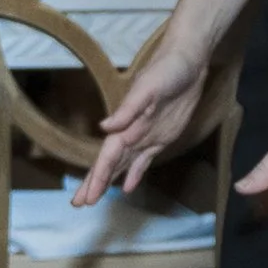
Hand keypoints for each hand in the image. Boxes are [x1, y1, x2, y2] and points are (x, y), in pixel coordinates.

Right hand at [77, 30, 209, 202]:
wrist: (187, 63)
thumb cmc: (166, 72)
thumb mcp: (147, 88)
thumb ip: (127, 110)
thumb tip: (103, 128)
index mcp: (125, 125)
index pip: (108, 156)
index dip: (98, 177)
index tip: (87, 196)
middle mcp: (131, 134)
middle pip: (110, 164)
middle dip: (95, 183)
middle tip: (80, 204)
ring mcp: (145, 138)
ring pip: (123, 166)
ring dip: (109, 181)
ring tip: (94, 199)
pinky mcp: (160, 138)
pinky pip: (144, 161)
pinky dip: (135, 175)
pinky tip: (128, 187)